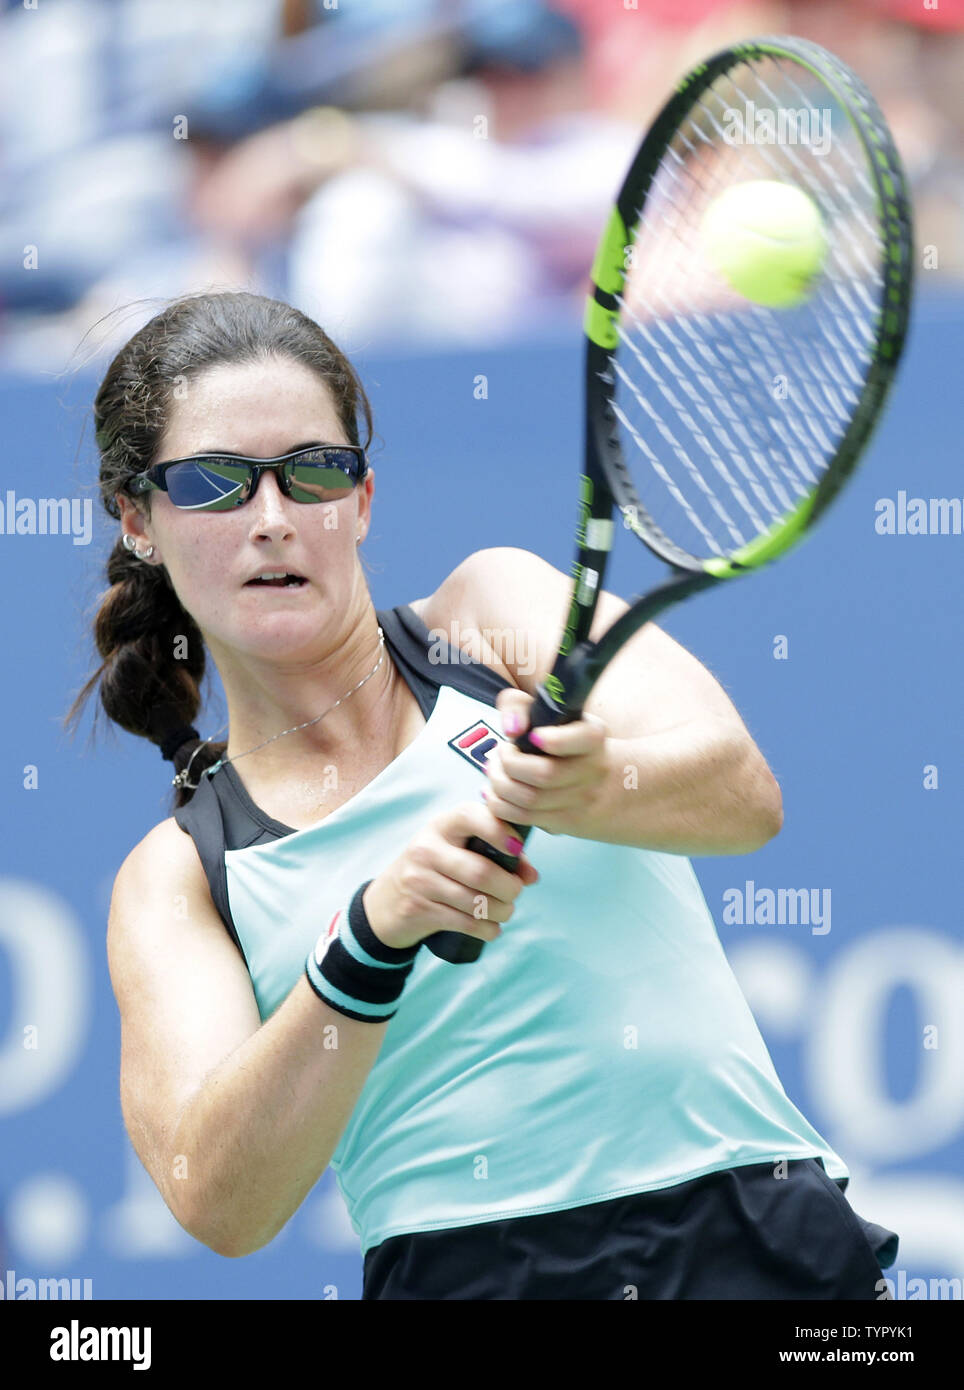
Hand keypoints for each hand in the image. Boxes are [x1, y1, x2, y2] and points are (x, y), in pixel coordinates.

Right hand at [363, 800, 539, 950]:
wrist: (385, 903)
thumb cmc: (434, 870)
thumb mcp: (456, 851)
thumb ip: (496, 855)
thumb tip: (531, 876)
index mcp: (441, 826)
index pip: (470, 816)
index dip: (499, 830)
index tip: (517, 848)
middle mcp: (427, 849)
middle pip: (481, 871)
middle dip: (509, 888)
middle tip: (514, 893)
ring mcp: (419, 880)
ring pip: (476, 901)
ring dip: (502, 911)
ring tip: (506, 912)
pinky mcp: (418, 909)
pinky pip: (464, 922)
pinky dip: (487, 929)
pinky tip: (492, 928)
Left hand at [481, 689, 610, 836]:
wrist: (616, 784)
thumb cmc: (570, 745)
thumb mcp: (559, 716)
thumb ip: (523, 706)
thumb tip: (511, 728)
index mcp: (593, 736)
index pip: (584, 738)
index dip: (557, 740)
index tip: (535, 735)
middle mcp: (593, 769)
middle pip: (544, 774)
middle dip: (510, 763)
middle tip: (501, 753)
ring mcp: (581, 799)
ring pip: (529, 798)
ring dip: (500, 784)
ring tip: (495, 772)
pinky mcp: (566, 822)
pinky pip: (525, 817)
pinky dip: (501, 805)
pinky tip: (495, 792)